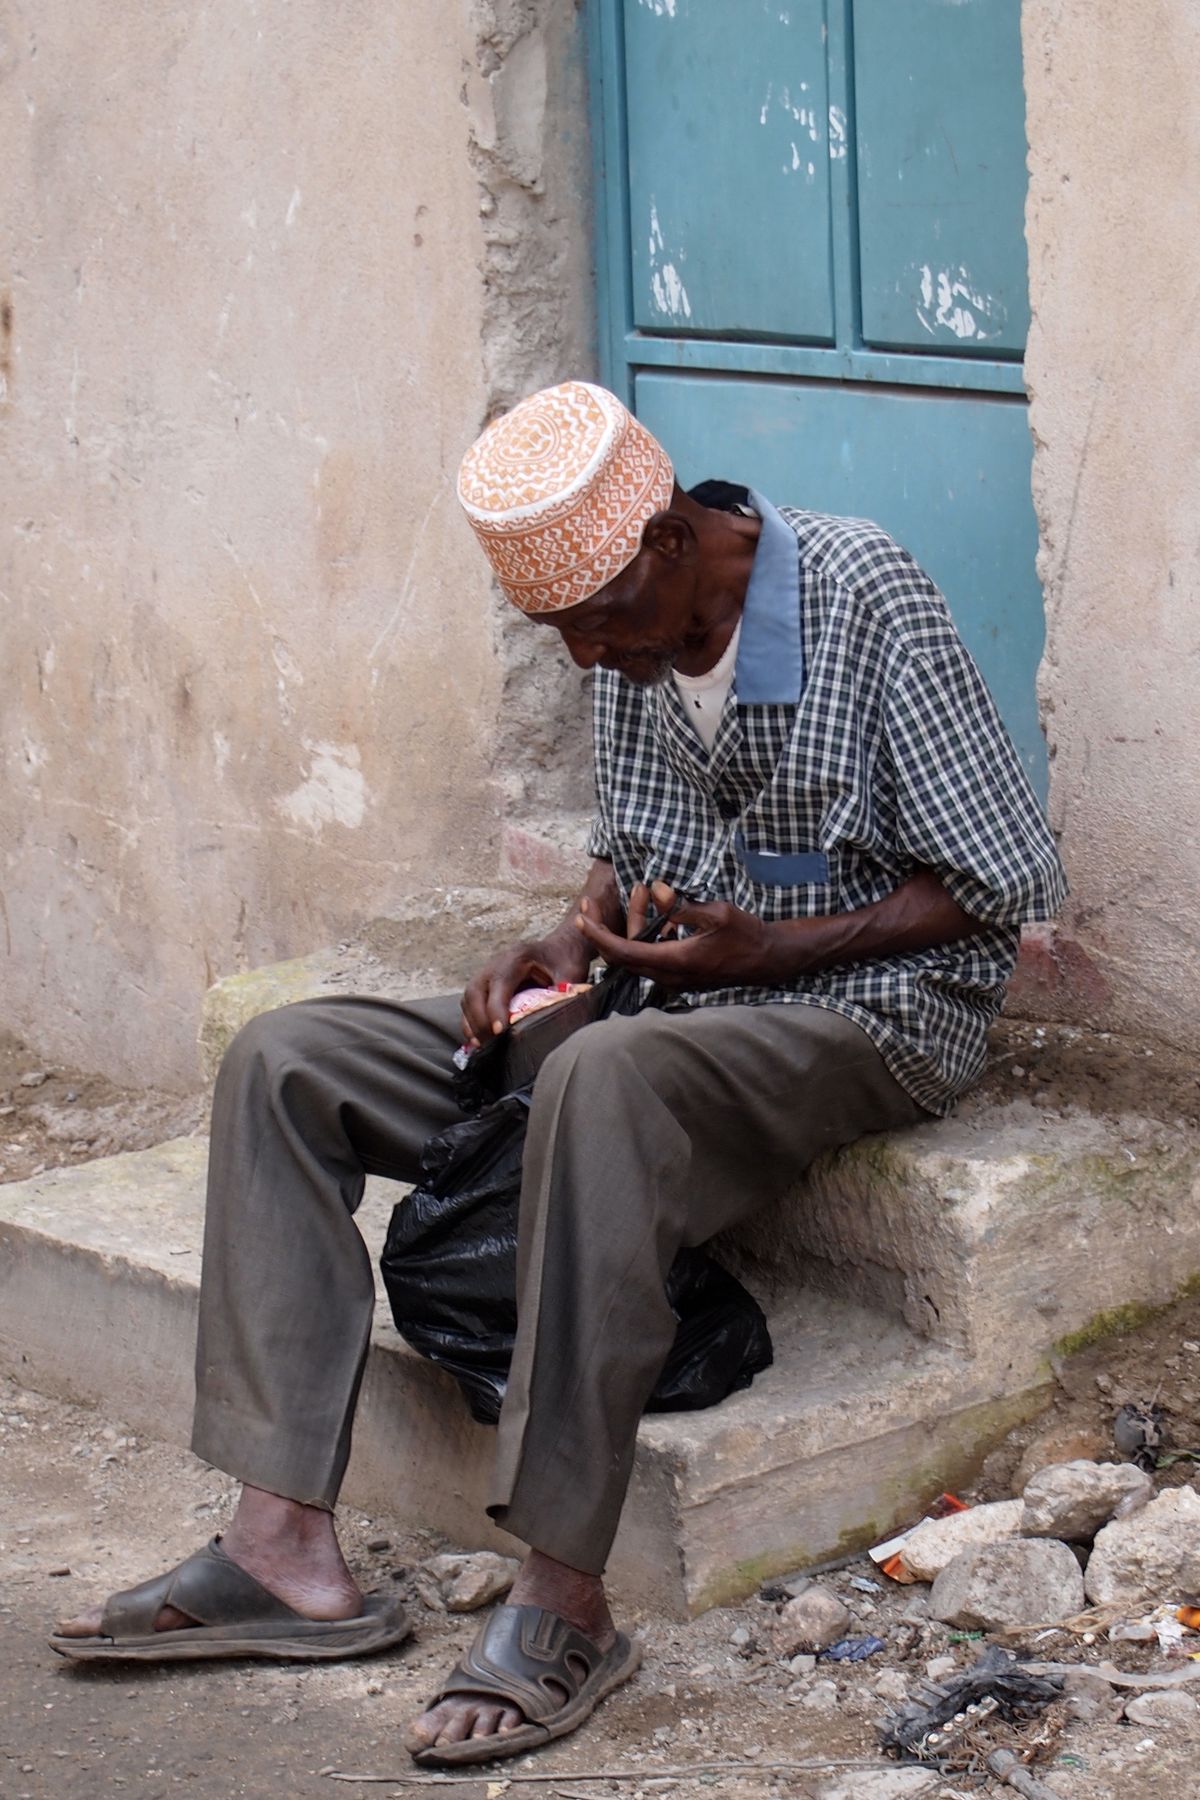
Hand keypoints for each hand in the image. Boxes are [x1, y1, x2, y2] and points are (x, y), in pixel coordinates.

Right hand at [461, 933, 590, 1045]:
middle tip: (490, 1044)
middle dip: (479, 1020)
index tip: (499, 1032)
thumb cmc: (565, 960)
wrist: (560, 947)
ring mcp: (488, 972)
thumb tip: (557, 1022)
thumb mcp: (571, 973)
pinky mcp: (486, 983)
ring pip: (468, 998)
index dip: (496, 1009)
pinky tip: (478, 1040)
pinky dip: (471, 1022)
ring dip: (472, 1023)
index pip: (499, 984)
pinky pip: (470, 1003)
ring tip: (482, 1046)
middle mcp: (496, 963)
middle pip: (475, 991)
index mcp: (517, 957)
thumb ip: (563, 994)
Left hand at [576, 880, 776, 991]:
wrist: (768, 958)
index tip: (581, 918)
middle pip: (624, 954)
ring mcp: (674, 978)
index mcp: (675, 961)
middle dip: (605, 927)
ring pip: (638, 952)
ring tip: (644, 891)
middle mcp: (670, 975)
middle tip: (595, 899)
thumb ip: (683, 905)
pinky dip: (647, 933)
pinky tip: (659, 910)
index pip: (624, 952)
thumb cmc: (746, 934)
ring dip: (634, 923)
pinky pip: (652, 955)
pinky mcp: (679, 975)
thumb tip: (658, 890)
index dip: (598, 936)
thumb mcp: (717, 913)